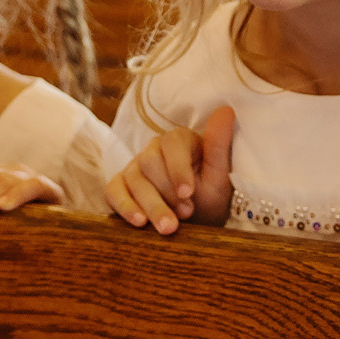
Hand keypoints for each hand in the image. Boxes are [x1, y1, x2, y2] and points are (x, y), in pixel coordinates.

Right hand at [105, 106, 236, 233]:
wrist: (197, 221)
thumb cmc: (210, 194)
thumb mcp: (220, 175)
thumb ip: (219, 145)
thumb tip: (226, 111)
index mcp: (180, 140)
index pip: (172, 144)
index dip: (178, 168)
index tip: (188, 192)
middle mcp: (153, 150)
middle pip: (149, 162)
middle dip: (167, 191)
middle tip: (185, 215)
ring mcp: (134, 167)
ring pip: (134, 180)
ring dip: (152, 205)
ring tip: (169, 227)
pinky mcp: (119, 186)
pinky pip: (113, 191)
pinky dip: (125, 207)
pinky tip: (139, 223)